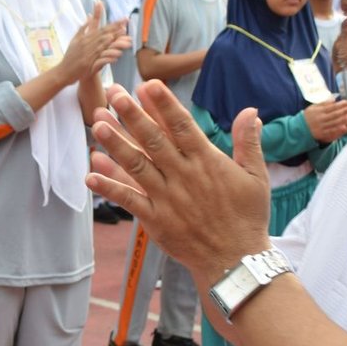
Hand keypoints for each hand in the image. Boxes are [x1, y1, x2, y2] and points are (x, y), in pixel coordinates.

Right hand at [55, 2, 129, 84]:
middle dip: (115, 28)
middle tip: (126, 23)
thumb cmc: (70, 57)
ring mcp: (86, 53)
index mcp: (84, 38)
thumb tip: (88, 16)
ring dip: (112, 39)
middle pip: (103, 34)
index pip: (102, 29)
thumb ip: (82, 28)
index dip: (113, 24)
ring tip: (121, 34)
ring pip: (101, 44)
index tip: (123, 20)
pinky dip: (107, 56)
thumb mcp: (74, 40)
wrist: (63, 72)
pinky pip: (99, 59)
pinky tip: (116, 56)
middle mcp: (86, 43)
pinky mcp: (87, 63)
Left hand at [87, 82, 271, 280]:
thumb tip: (251, 112)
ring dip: (115, 144)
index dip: (163, 104)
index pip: (182, 126)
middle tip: (114, 94)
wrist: (236, 262)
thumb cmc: (247, 218)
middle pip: (154, 140)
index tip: (147, 84)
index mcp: (207, 162)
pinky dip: (109, 187)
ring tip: (97, 124)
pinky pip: (129, 200)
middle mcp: (184, 177)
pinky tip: (90, 174)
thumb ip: (249, 143)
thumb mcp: (256, 177)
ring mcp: (167, 198)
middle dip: (132, 115)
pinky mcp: (156, 220)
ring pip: (136, 166)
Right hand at [302, 99, 346, 142]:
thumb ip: (323, 103)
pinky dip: (344, 129)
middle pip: (337, 115)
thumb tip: (334, 98)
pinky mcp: (324, 134)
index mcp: (320, 112)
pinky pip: (336, 131)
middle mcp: (322, 119)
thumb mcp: (313, 108)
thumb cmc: (306, 117)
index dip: (342, 105)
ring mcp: (324, 127)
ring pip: (338, 123)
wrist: (297, 130)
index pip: (333, 107)